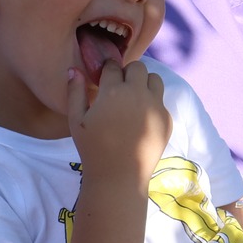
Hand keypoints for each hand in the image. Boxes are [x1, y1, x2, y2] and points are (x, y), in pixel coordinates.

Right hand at [68, 60, 170, 183]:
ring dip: (144, 83)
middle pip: (138, 67)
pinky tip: (141, 119)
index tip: (105, 79)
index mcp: (113, 91)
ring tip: (134, 99)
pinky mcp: (167, 119)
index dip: (107, 71)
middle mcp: (138, 94)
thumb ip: (75, 92)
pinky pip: (161, 101)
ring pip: (155, 79)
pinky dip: (152, 104)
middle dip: (128, 73)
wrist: (119, 176)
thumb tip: (75, 70)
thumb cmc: (93, 148)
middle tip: (120, 89)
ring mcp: (156, 106)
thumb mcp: (76, 120)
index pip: (113, 66)